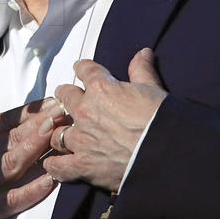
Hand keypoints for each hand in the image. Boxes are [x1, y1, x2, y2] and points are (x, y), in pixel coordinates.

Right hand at [0, 97, 65, 218]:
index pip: (3, 122)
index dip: (28, 111)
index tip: (50, 101)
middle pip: (12, 139)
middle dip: (39, 123)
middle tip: (62, 111)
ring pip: (12, 164)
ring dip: (36, 149)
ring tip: (56, 135)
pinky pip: (11, 200)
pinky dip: (31, 191)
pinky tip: (49, 182)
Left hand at [43, 48, 167, 191]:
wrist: (165, 153)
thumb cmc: (160, 119)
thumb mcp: (152, 88)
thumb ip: (142, 70)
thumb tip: (144, 52)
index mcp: (100, 88)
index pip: (84, 70)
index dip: (83, 69)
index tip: (82, 69)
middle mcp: (85, 111)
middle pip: (64, 97)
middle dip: (67, 96)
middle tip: (70, 100)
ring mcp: (81, 139)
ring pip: (57, 132)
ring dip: (61, 132)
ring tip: (64, 133)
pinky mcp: (82, 165)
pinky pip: (58, 166)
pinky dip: (55, 165)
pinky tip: (54, 163)